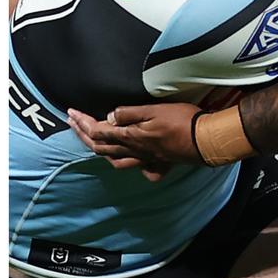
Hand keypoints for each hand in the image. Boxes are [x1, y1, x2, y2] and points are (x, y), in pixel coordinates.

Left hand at [67, 103, 203, 179]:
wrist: (206, 140)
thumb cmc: (183, 122)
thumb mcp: (155, 110)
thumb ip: (130, 113)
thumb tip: (110, 116)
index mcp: (131, 137)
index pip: (99, 130)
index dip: (82, 122)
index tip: (71, 113)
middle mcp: (134, 150)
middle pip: (100, 147)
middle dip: (83, 134)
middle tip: (73, 123)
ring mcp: (145, 158)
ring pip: (114, 159)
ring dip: (98, 150)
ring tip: (91, 141)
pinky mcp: (157, 161)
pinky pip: (136, 167)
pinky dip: (126, 163)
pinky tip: (127, 159)